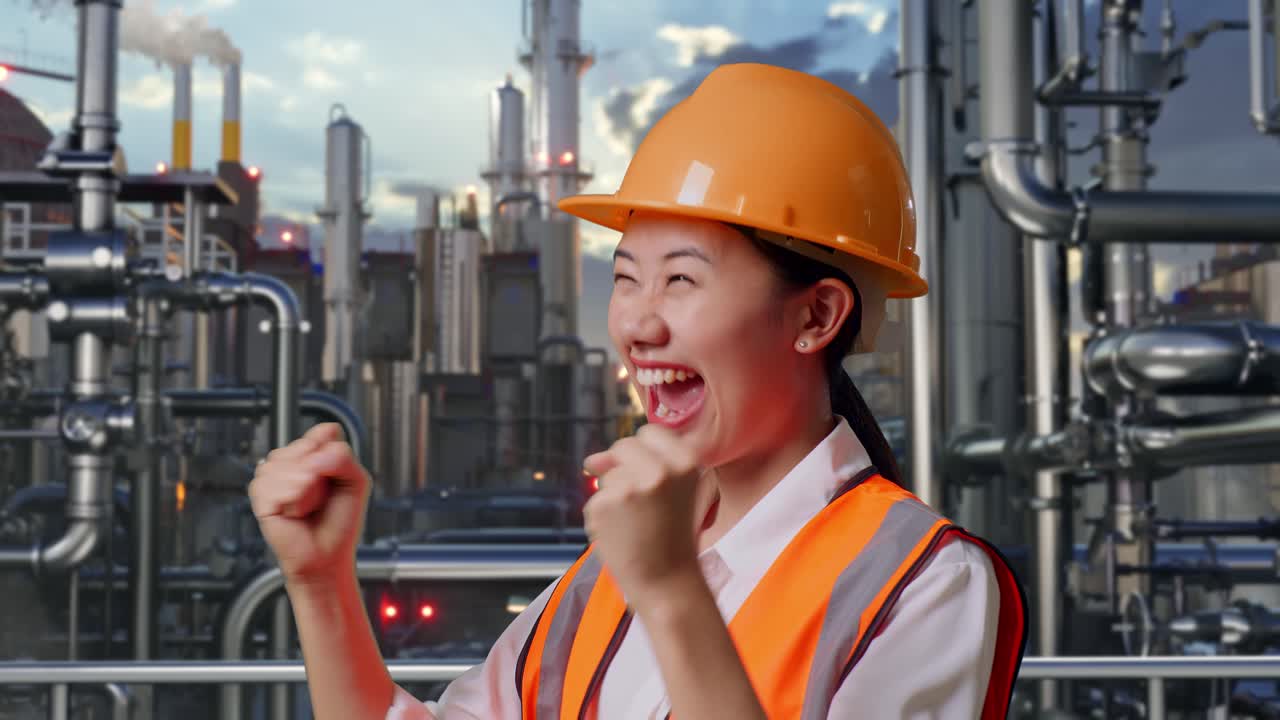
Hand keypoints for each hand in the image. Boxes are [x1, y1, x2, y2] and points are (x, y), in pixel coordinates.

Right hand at [248, 423, 370, 585]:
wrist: (326, 554)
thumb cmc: (340, 520)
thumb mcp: (356, 481)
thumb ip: (342, 457)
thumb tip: (314, 458)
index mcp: (314, 452)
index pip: (324, 431)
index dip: (333, 453)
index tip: (337, 476)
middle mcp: (291, 460)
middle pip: (307, 445)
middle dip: (322, 474)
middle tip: (322, 496)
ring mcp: (273, 475)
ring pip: (290, 465)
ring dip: (307, 491)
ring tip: (308, 506)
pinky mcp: (260, 494)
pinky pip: (277, 486)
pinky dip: (293, 502)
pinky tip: (294, 513)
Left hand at [582, 424, 716, 610]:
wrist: (666, 582)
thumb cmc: (670, 536)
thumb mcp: (672, 491)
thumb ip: (637, 464)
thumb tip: (591, 460)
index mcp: (685, 461)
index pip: (650, 431)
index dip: (644, 452)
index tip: (650, 475)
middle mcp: (659, 469)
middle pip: (624, 446)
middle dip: (624, 468)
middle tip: (641, 503)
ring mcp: (629, 486)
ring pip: (607, 475)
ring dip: (614, 494)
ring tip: (635, 524)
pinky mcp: (603, 505)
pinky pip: (595, 499)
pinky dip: (602, 516)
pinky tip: (622, 535)